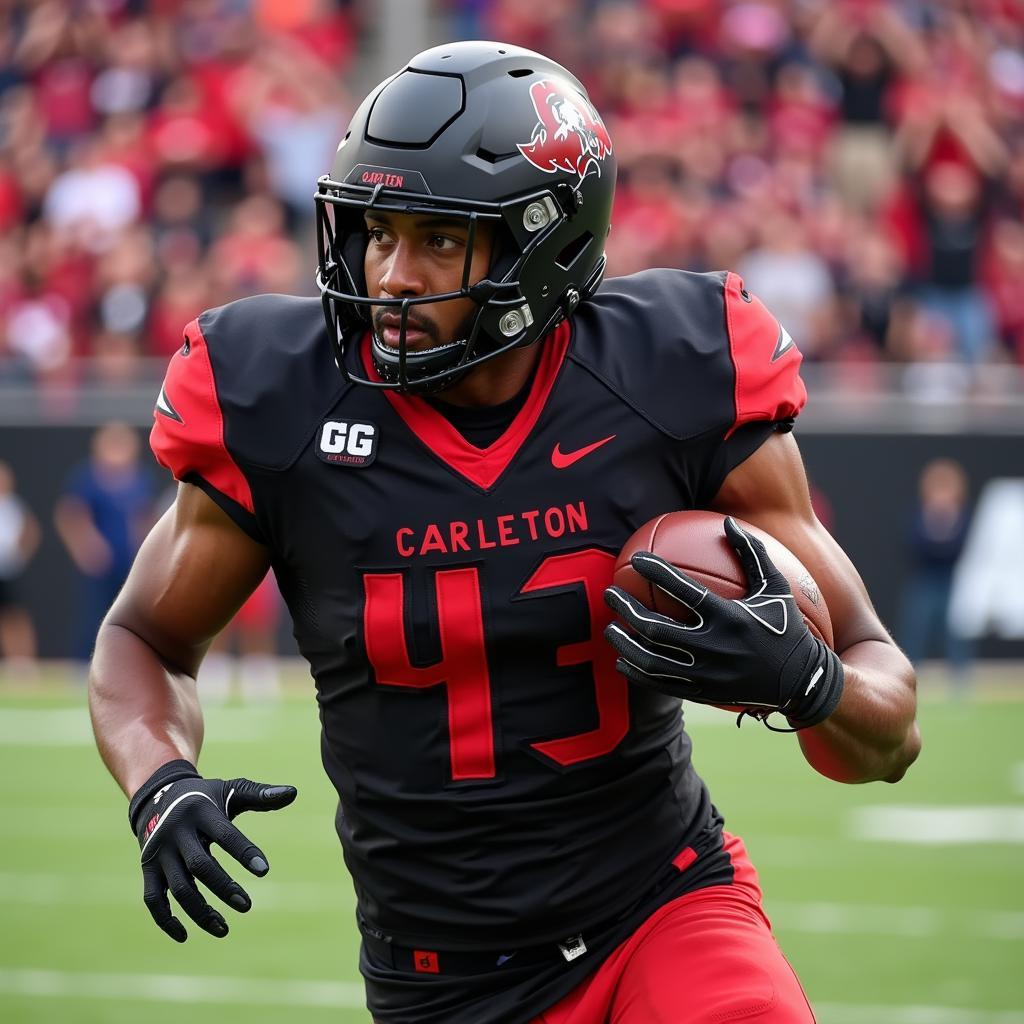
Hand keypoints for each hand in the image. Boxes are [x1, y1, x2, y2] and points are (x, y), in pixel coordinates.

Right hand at [129, 760, 296, 941]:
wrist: (158, 797)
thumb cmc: (205, 798)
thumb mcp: (231, 790)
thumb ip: (261, 795)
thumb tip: (294, 792)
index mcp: (201, 811)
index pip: (225, 834)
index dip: (244, 853)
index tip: (264, 871)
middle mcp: (176, 832)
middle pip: (200, 865)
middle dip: (223, 888)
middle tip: (246, 905)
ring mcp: (159, 852)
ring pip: (179, 887)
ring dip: (200, 911)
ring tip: (224, 928)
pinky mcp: (147, 869)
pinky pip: (153, 899)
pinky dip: (166, 920)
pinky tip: (185, 936)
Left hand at [604, 517, 842, 726]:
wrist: (803, 682)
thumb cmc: (786, 627)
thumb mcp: (776, 588)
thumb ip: (752, 553)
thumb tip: (726, 520)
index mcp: (729, 618)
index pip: (684, 591)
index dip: (657, 572)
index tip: (637, 559)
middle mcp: (714, 647)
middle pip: (657, 628)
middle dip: (627, 609)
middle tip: (610, 593)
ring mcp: (706, 674)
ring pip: (652, 660)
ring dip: (626, 644)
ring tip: (610, 628)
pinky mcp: (702, 693)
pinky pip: (661, 684)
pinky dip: (638, 672)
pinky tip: (622, 661)